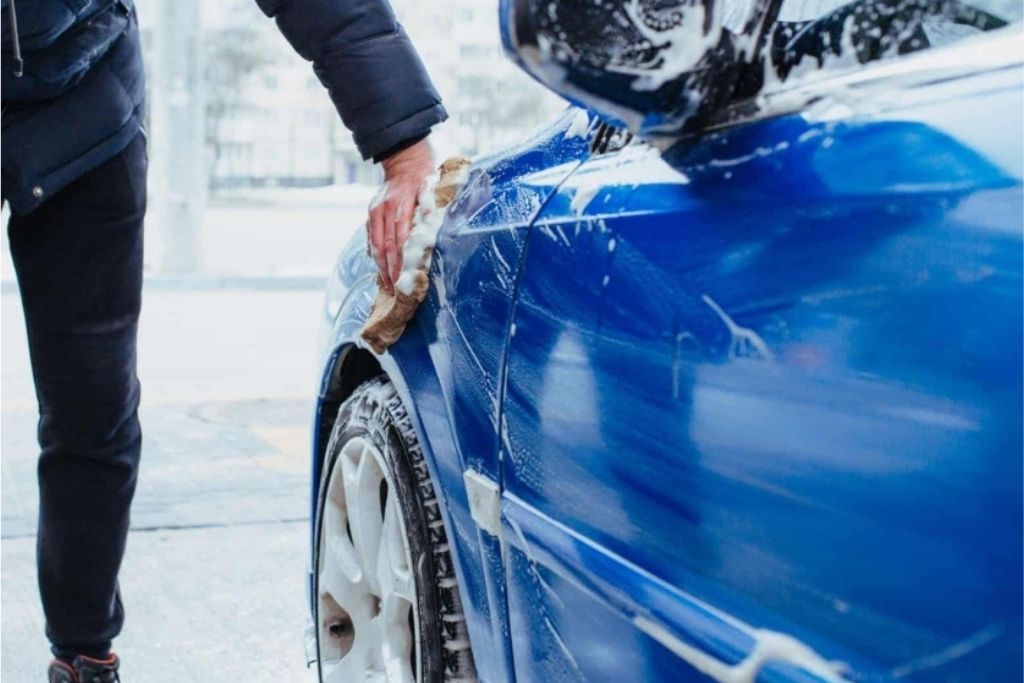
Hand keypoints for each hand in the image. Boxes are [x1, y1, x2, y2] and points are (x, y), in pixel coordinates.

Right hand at [367, 139, 434, 292]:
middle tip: (395, 288)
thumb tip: (429, 222)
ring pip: (375, 244)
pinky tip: (380, 270)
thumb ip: (429, 205)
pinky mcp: (371, 215)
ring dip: (381, 266)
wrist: (405, 163)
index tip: (403, 277)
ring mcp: (375, 212)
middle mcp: (384, 209)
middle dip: (390, 269)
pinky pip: (371, 238)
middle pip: (386, 245)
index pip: (399, 238)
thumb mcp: (431, 188)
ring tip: (387, 284)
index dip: (400, 259)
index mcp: (400, 204)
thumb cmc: (424, 179)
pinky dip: (375, 255)